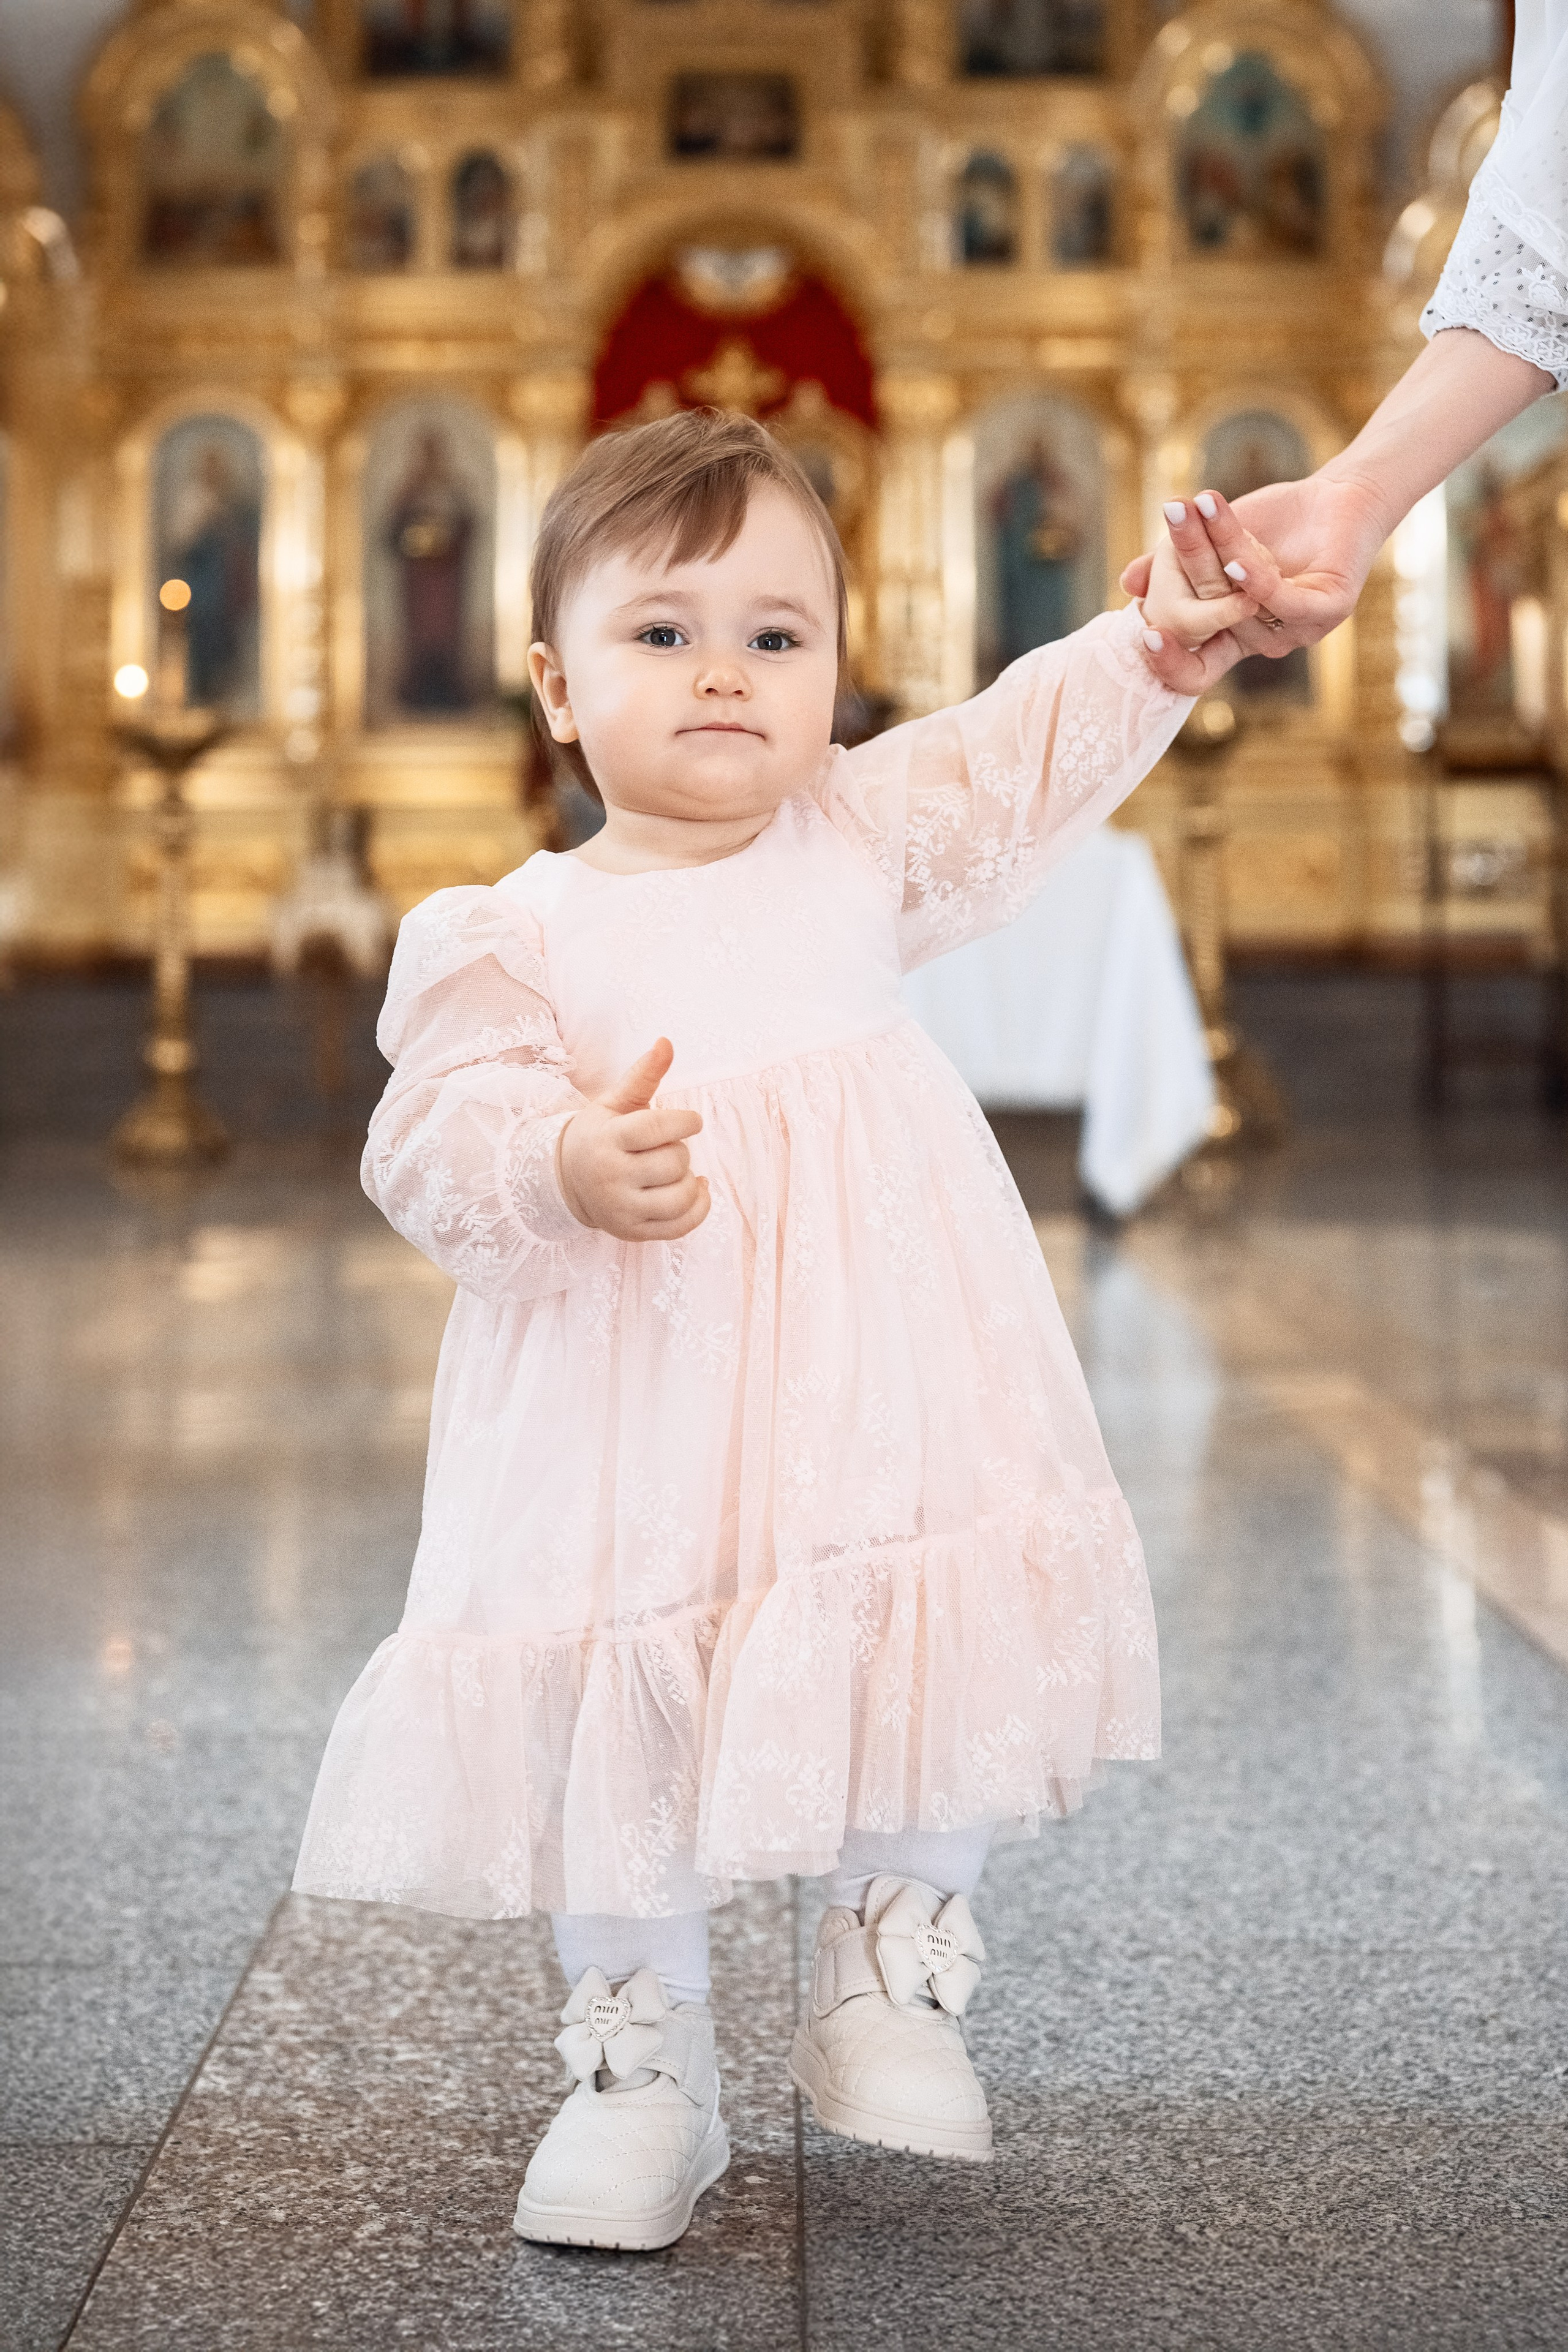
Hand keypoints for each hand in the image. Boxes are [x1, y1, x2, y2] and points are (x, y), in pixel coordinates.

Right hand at [557, 1038, 710, 1241]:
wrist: (566, 1181)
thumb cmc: (600, 1135)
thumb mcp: (614, 1103)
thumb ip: (643, 1075)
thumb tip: (666, 1042)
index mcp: (607, 1139)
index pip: (657, 1128)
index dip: (685, 1121)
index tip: (690, 1121)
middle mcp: (611, 1177)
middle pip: (673, 1162)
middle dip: (679, 1149)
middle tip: (664, 1148)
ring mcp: (621, 1209)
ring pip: (680, 1197)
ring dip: (688, 1180)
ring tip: (675, 1171)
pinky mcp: (633, 1231)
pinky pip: (681, 1226)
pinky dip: (698, 1208)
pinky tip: (695, 1190)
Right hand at [1121, 472, 1389, 657]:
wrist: (1338, 496)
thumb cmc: (1274, 522)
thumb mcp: (1214, 541)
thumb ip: (1174, 564)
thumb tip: (1130, 583)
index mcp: (1231, 636)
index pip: (1194, 671)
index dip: (1169, 663)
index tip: (1145, 636)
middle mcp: (1261, 642)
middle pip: (1209, 620)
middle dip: (1185, 567)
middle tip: (1169, 525)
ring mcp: (1297, 631)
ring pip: (1240, 603)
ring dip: (1216, 551)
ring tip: (1200, 505)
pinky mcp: (1328, 610)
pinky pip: (1282, 602)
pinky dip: (1256, 580)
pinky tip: (1238, 560)